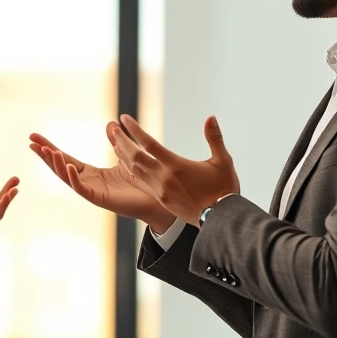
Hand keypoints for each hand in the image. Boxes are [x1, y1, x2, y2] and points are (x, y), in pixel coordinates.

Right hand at [29, 128, 175, 232]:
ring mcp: (91, 192)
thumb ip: (116, 142)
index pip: (65, 158)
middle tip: (31, 142)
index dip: (50, 147)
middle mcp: (87, 182)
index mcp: (90, 173)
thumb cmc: (140, 182)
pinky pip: (82, 189)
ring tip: (47, 151)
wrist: (155, 200)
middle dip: (45, 155)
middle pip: (60, 167)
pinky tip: (69, 166)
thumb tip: (110, 123)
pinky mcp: (99, 199)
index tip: (34, 137)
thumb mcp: (125, 156)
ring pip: (68, 177)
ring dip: (56, 164)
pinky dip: (74, 178)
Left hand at [108, 115, 239, 226]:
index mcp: (176, 166)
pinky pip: (140, 183)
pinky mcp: (161, 200)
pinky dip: (131, 171)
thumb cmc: (224, 190)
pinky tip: (126, 165)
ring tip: (115, 143)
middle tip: (112, 128)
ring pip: (134, 170)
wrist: (220, 220)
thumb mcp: (223, 161)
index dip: (135, 130)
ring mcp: (160, 190)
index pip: (149, 144)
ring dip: (123, 155)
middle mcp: (163, 178)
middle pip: (135, 156)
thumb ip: (214, 138)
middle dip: (122, 141)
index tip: (124, 118)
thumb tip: (210, 117)